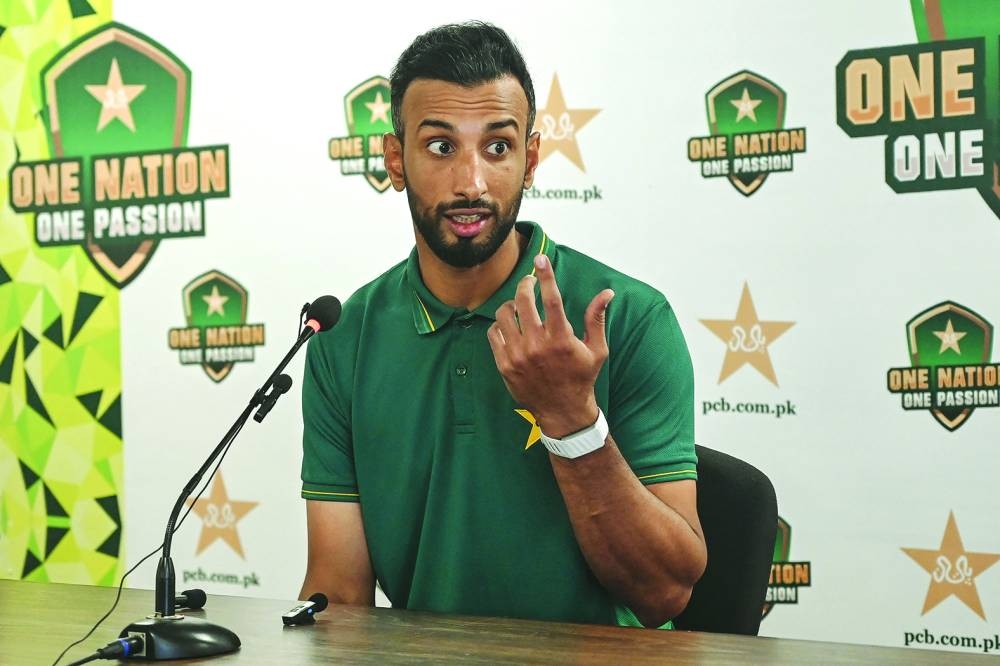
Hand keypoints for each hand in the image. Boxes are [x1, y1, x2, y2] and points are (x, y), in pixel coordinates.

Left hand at [487, 254, 613, 437]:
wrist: (562, 412)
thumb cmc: (581, 378)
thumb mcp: (596, 349)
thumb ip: (596, 318)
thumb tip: (607, 293)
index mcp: (562, 339)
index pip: (552, 298)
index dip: (546, 275)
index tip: (540, 259)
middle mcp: (537, 346)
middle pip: (523, 301)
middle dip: (526, 284)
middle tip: (529, 282)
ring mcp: (518, 356)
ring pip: (504, 314)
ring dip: (511, 304)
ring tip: (519, 305)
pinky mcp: (504, 365)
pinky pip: (493, 333)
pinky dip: (499, 325)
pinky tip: (510, 325)